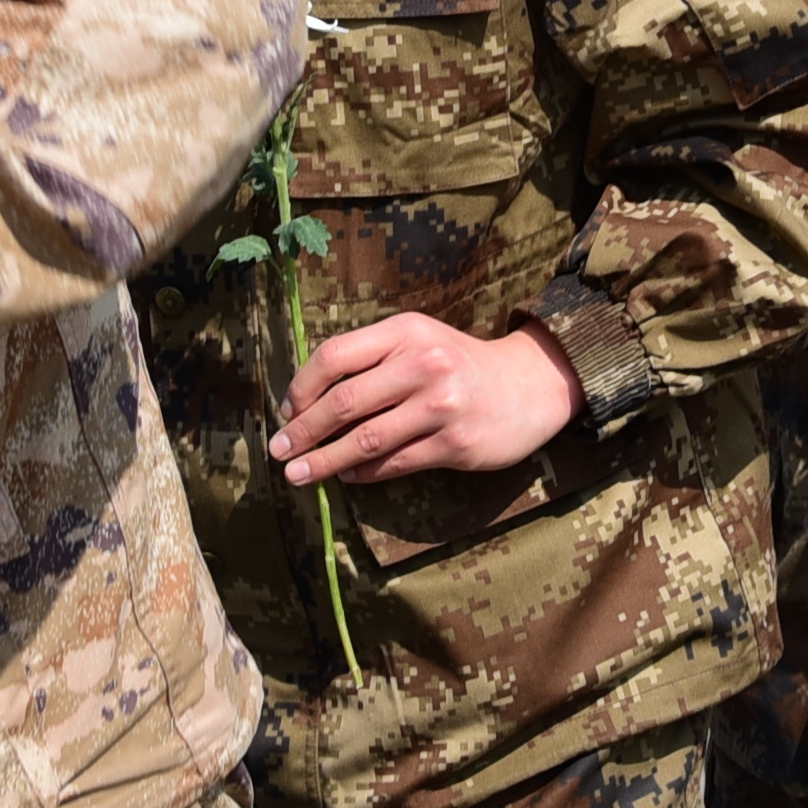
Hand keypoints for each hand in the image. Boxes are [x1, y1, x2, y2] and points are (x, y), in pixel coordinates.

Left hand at [279, 318, 577, 484]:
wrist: (528, 386)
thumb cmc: (458, 365)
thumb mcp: (417, 342)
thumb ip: (370, 361)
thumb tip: (306, 402)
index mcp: (405, 331)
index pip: (335, 356)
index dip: (301, 387)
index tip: (286, 412)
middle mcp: (423, 363)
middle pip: (343, 401)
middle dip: (304, 430)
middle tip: (279, 450)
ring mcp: (441, 405)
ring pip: (365, 439)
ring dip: (325, 461)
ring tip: (298, 474)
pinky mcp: (454, 443)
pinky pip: (393, 463)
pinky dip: (362, 473)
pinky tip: (347, 476)